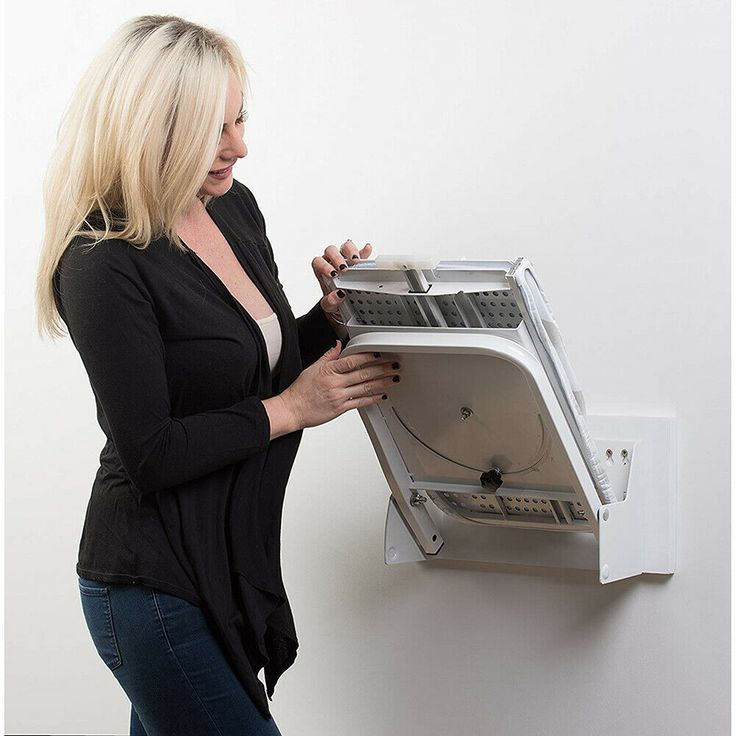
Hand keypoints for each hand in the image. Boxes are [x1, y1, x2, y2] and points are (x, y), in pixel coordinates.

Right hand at [280, 340, 399, 429]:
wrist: (292, 409)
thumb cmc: (300, 390)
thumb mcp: (312, 368)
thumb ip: (328, 357)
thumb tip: (338, 345)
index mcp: (328, 371)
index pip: (352, 361)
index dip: (367, 356)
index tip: (379, 353)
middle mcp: (335, 383)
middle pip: (362, 374)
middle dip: (380, 369)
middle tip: (393, 365)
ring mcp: (338, 397)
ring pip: (364, 388)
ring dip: (381, 383)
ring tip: (393, 378)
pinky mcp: (340, 409)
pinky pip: (359, 403)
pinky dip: (372, 399)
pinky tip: (381, 396)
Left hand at [310, 239, 372, 324]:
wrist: (341, 306)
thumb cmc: (333, 301)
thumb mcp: (329, 305)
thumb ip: (330, 302)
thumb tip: (337, 295)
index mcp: (321, 270)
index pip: (318, 262)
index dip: (324, 266)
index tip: (333, 274)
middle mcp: (331, 262)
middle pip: (331, 250)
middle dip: (337, 258)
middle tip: (345, 268)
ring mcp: (345, 259)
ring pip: (344, 247)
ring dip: (350, 251)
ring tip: (356, 260)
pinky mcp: (357, 261)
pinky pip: (361, 252)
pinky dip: (364, 251)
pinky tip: (367, 249)